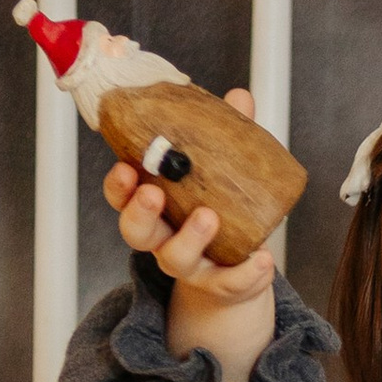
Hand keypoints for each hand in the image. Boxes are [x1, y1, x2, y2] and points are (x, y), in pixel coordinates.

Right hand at [105, 81, 276, 381]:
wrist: (237, 269)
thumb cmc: (218, 209)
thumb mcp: (219, 170)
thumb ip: (226, 135)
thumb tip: (239, 97)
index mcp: (155, 207)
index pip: (122, 197)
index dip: (118, 186)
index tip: (124, 168)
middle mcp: (163, 239)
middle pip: (136, 233)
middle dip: (139, 213)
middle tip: (152, 193)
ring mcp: (190, 265)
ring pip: (175, 259)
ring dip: (189, 238)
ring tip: (208, 217)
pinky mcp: (221, 284)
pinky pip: (230, 282)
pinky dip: (246, 272)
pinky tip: (263, 258)